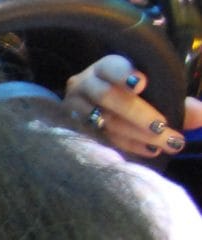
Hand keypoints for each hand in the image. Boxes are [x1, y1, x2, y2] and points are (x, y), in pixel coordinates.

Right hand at [62, 54, 187, 157]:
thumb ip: (174, 99)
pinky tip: (149, 151)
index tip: (142, 84)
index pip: (111, 67)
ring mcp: (75, 109)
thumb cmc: (126, 95)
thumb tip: (201, 115)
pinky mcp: (73, 130)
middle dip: (138, 114)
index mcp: (103, 68)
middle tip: (163, 127)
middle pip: (108, 97)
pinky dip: (127, 146)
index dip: (125, 74)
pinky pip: (100, 139)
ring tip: (163, 144)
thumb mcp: (149, 89)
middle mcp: (84, 85)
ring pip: (104, 122)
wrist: (90, 107)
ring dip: (136, 135)